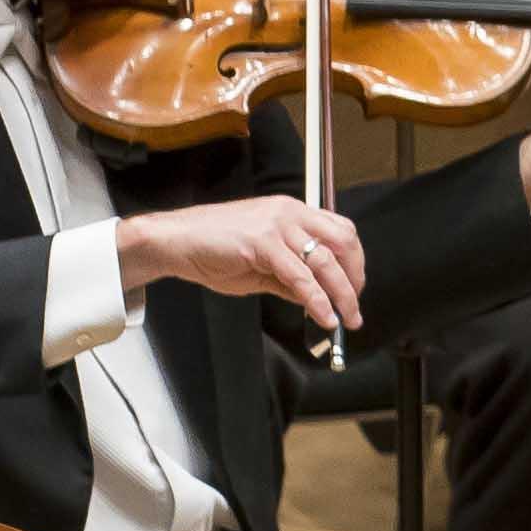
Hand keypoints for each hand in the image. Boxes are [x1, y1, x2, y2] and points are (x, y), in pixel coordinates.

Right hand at [117, 192, 369, 333]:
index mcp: (291, 212)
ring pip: (326, 261)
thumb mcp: (261, 264)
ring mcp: (276, 225)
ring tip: (347, 318)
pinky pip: (300, 276)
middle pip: (342, 243)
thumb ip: (289, 278)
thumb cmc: (212, 249)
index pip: (340, 230)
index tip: (355, 287)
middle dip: (355, 278)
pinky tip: (324, 317)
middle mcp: (289, 213)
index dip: (355, 261)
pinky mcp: (262, 243)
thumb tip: (315, 298)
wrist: (175, 241)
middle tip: (354, 306)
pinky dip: (317, 300)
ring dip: (343, 294)